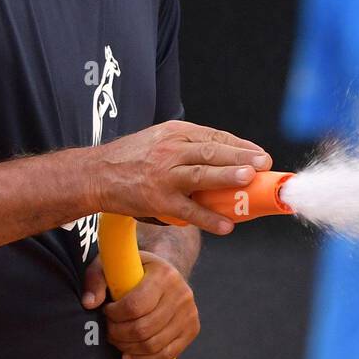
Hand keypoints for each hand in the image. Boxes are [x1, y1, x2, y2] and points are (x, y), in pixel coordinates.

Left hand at [82, 252, 198, 358]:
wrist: (166, 273)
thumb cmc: (136, 271)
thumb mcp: (113, 265)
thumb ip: (95, 280)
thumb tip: (89, 303)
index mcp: (163, 274)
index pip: (135, 305)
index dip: (114, 315)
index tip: (107, 311)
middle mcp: (181, 293)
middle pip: (143, 328)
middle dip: (119, 334)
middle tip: (110, 329)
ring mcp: (189, 313)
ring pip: (153, 345)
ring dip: (128, 348)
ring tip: (118, 339)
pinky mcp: (192, 329)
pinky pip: (167, 354)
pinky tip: (129, 354)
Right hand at [89, 121, 270, 233]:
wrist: (95, 175)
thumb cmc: (131, 158)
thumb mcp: (159, 139)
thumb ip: (188, 145)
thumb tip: (225, 157)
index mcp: (175, 133)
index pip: (214, 136)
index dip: (240, 146)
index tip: (259, 154)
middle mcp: (170, 150)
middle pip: (212, 151)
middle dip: (241, 156)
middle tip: (263, 163)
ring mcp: (164, 176)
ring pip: (202, 174)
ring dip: (227, 176)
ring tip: (249, 179)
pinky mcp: (157, 201)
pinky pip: (188, 211)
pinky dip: (208, 218)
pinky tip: (226, 225)